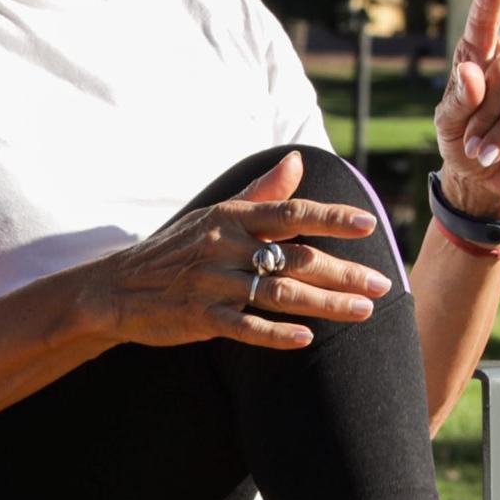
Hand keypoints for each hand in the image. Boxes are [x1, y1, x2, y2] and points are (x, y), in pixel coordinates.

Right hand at [98, 149, 392, 351]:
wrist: (117, 288)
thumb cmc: (175, 250)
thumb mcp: (215, 215)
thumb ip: (261, 193)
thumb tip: (298, 161)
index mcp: (231, 219)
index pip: (290, 213)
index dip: (330, 219)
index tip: (368, 225)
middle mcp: (224, 247)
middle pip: (295, 258)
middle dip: (343, 271)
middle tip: (382, 283)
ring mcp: (212, 283)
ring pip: (278, 292)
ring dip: (324, 303)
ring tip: (363, 310)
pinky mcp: (200, 317)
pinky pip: (244, 326)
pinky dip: (275, 333)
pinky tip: (306, 339)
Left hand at [430, 0, 499, 221]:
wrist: (486, 178)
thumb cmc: (463, 142)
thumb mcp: (448, 124)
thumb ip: (458, 99)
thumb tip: (471, 72)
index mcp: (477, 57)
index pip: (480, 28)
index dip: (488, 7)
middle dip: (486, 112)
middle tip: (472, 142)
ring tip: (485, 152)